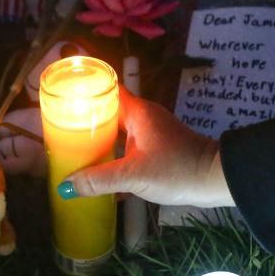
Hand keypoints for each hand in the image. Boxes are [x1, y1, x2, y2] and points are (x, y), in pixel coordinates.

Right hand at [59, 89, 234, 206]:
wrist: (216, 181)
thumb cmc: (176, 169)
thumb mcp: (134, 175)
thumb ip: (99, 180)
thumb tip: (65, 186)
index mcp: (137, 113)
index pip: (107, 89)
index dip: (84, 89)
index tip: (62, 97)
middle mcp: (143, 119)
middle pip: (107, 112)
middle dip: (84, 121)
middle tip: (58, 129)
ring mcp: (150, 135)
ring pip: (117, 133)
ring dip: (98, 142)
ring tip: (71, 150)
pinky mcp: (156, 151)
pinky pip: (126, 149)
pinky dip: (112, 157)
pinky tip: (97, 174)